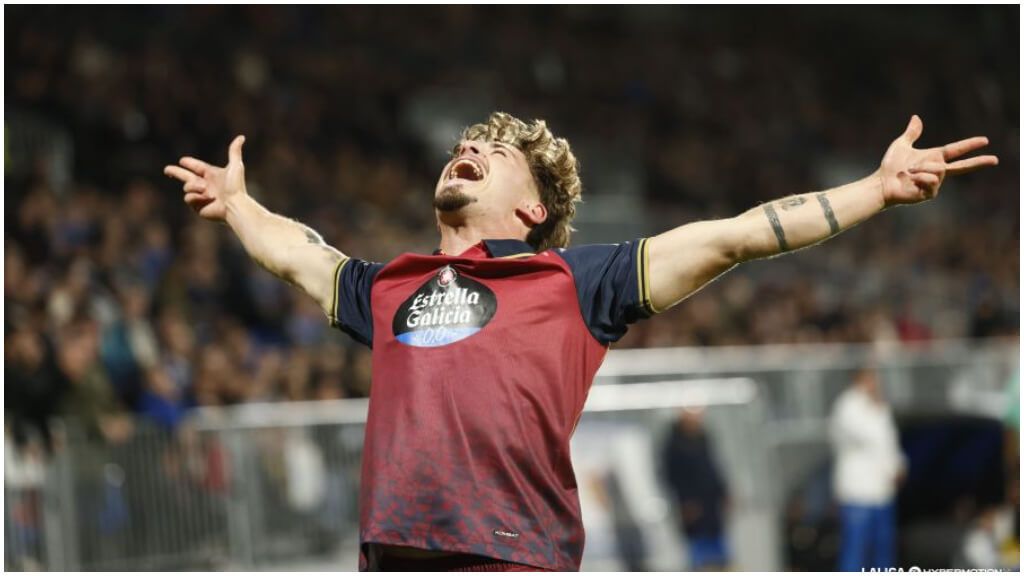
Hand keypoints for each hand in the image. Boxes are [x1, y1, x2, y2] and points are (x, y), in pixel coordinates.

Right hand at [164, 135, 247, 220]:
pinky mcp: (198, 207)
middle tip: (167, 170)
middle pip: (186, 177)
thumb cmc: (236, 187)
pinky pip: (188, 198)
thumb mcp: (235, 166)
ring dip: (193, 186)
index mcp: (212, 175)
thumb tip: (241, 137)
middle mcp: (205, 185)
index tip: (182, 161)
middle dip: (175, 172)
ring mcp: (201, 196)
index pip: (197, 167)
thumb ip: (234, 151)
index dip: (190, 163)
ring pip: (186, 186)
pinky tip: (206, 198)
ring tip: (205, 189)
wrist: (234, 205)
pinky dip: (195, 196)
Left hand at [878, 115, 997, 206]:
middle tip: (995, 160)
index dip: (970, 145)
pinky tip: (910, 180)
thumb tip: (916, 118)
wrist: (881, 183)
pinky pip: (932, 179)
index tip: (985, 140)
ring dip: (922, 168)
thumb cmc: (890, 167)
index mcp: (934, 158)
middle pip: (963, 165)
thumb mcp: (901, 145)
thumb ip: (911, 133)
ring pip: (939, 169)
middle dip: (979, 162)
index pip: (956, 150)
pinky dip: (920, 177)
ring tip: (908, 172)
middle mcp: (938, 170)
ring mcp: (935, 183)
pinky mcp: (930, 193)